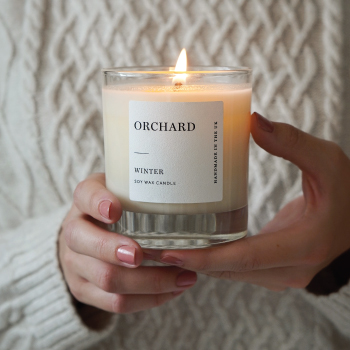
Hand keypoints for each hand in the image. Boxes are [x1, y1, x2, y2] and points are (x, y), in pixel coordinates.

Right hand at [59, 173, 196, 313]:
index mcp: (84, 201)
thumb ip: (141, 186)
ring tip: (183, 277)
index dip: (98, 203)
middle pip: (86, 243)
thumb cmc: (116, 209)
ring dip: (149, 281)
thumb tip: (183, 185)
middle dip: (116, 250)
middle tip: (150, 254)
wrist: (86, 236)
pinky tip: (173, 290)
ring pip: (107, 280)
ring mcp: (75, 264)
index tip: (115, 210)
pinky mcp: (84, 290)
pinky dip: (148, 299)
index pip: (85, 195)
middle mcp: (73, 232)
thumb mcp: (120, 190)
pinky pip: (115, 304)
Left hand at [154, 113, 349, 291]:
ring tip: (164, 248)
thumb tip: (253, 123)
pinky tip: (193, 245)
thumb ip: (292, 142)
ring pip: (231, 274)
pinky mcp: (274, 269)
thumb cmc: (348, 194)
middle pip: (229, 271)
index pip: (245, 259)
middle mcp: (289, 269)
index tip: (170, 252)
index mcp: (303, 246)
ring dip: (199, 263)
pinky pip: (237, 270)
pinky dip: (214, 261)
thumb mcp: (327, 162)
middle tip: (153, 249)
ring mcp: (281, 274)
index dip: (206, 257)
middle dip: (191, 262)